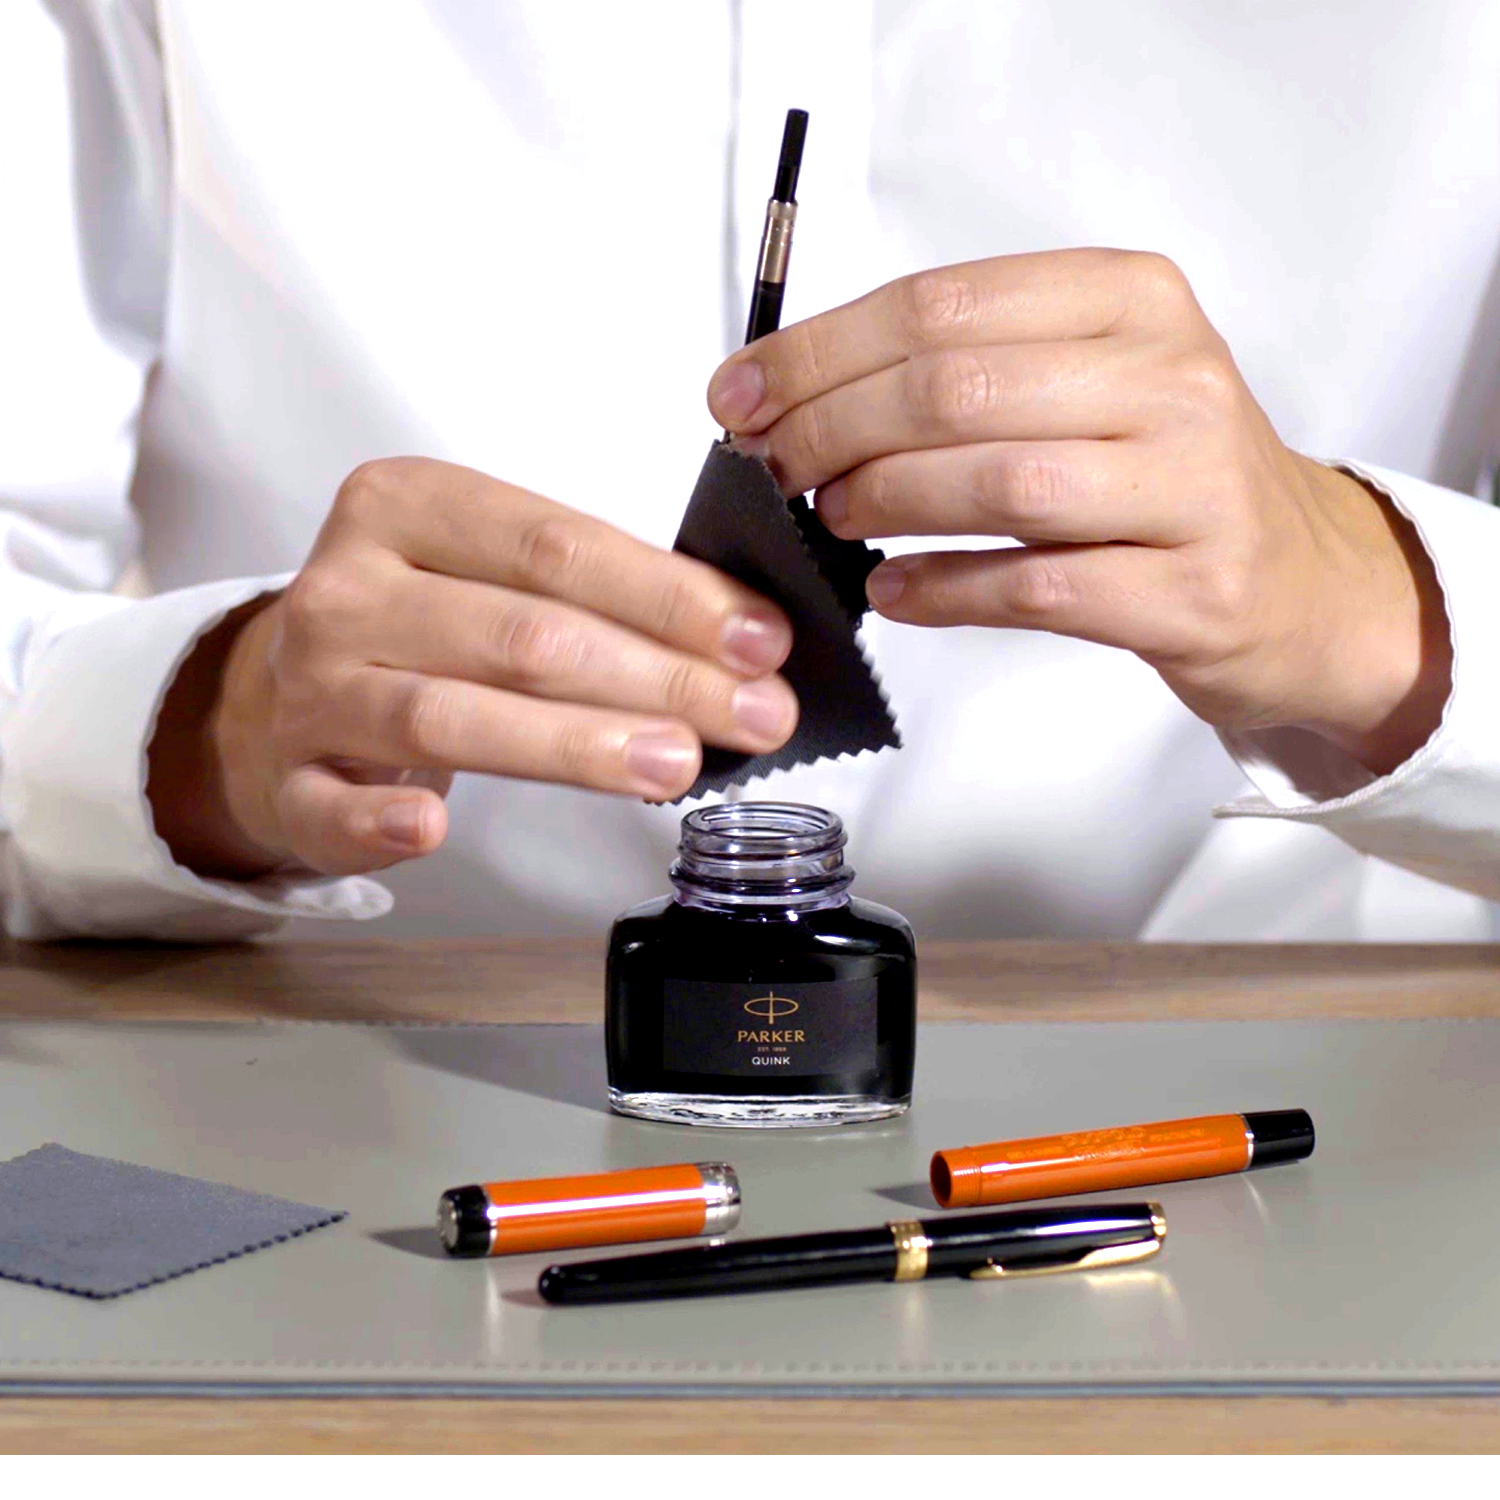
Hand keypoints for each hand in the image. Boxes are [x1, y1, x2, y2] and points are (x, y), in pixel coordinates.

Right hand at [147, 459, 796, 877]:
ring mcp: (312, 688)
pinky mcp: (289, 780)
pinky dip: (377, 820)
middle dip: (656, 677)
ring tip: (673, 765)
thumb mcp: (487, 570)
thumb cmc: (415, 624)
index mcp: (405, 507)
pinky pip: (329, 807)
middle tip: (754, 716)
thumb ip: (591, 591)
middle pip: (521, 634)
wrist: (275, 695)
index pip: (555, 545)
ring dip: (571, 744)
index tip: (759, 640)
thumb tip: (739, 641)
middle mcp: (349, 589)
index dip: (668, 595)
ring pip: (448, 715)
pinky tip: (431, 828)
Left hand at [708, 249, 1449, 774]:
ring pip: (997, 482)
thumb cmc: (1163, 475)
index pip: (943, 306)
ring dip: (884, 502)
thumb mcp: (1088, 380)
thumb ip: (963, 371)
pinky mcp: (1192, 591)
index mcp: (1134, 299)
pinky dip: (942, 590)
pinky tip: (892, 590)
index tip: (742, 397)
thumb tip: (791, 396)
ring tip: (830, 518)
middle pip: (956, 389)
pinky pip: (1034, 587)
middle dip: (831, 429)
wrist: (1297, 576)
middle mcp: (1172, 378)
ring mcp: (1192, 487)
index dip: (819, 353)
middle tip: (775, 467)